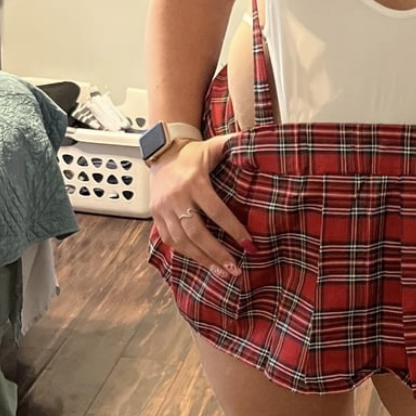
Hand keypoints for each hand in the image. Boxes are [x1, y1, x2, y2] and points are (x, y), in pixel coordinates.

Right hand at [151, 136, 255, 276]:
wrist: (162, 151)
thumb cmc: (194, 153)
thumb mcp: (215, 146)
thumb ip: (235, 146)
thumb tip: (260, 143)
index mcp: (194, 182)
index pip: (216, 211)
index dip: (233, 230)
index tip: (250, 245)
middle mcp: (176, 197)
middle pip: (197, 232)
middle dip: (217, 253)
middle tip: (236, 269)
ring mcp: (163, 208)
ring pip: (182, 240)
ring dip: (203, 259)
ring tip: (222, 272)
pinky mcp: (155, 215)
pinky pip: (170, 240)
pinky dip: (186, 254)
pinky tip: (203, 262)